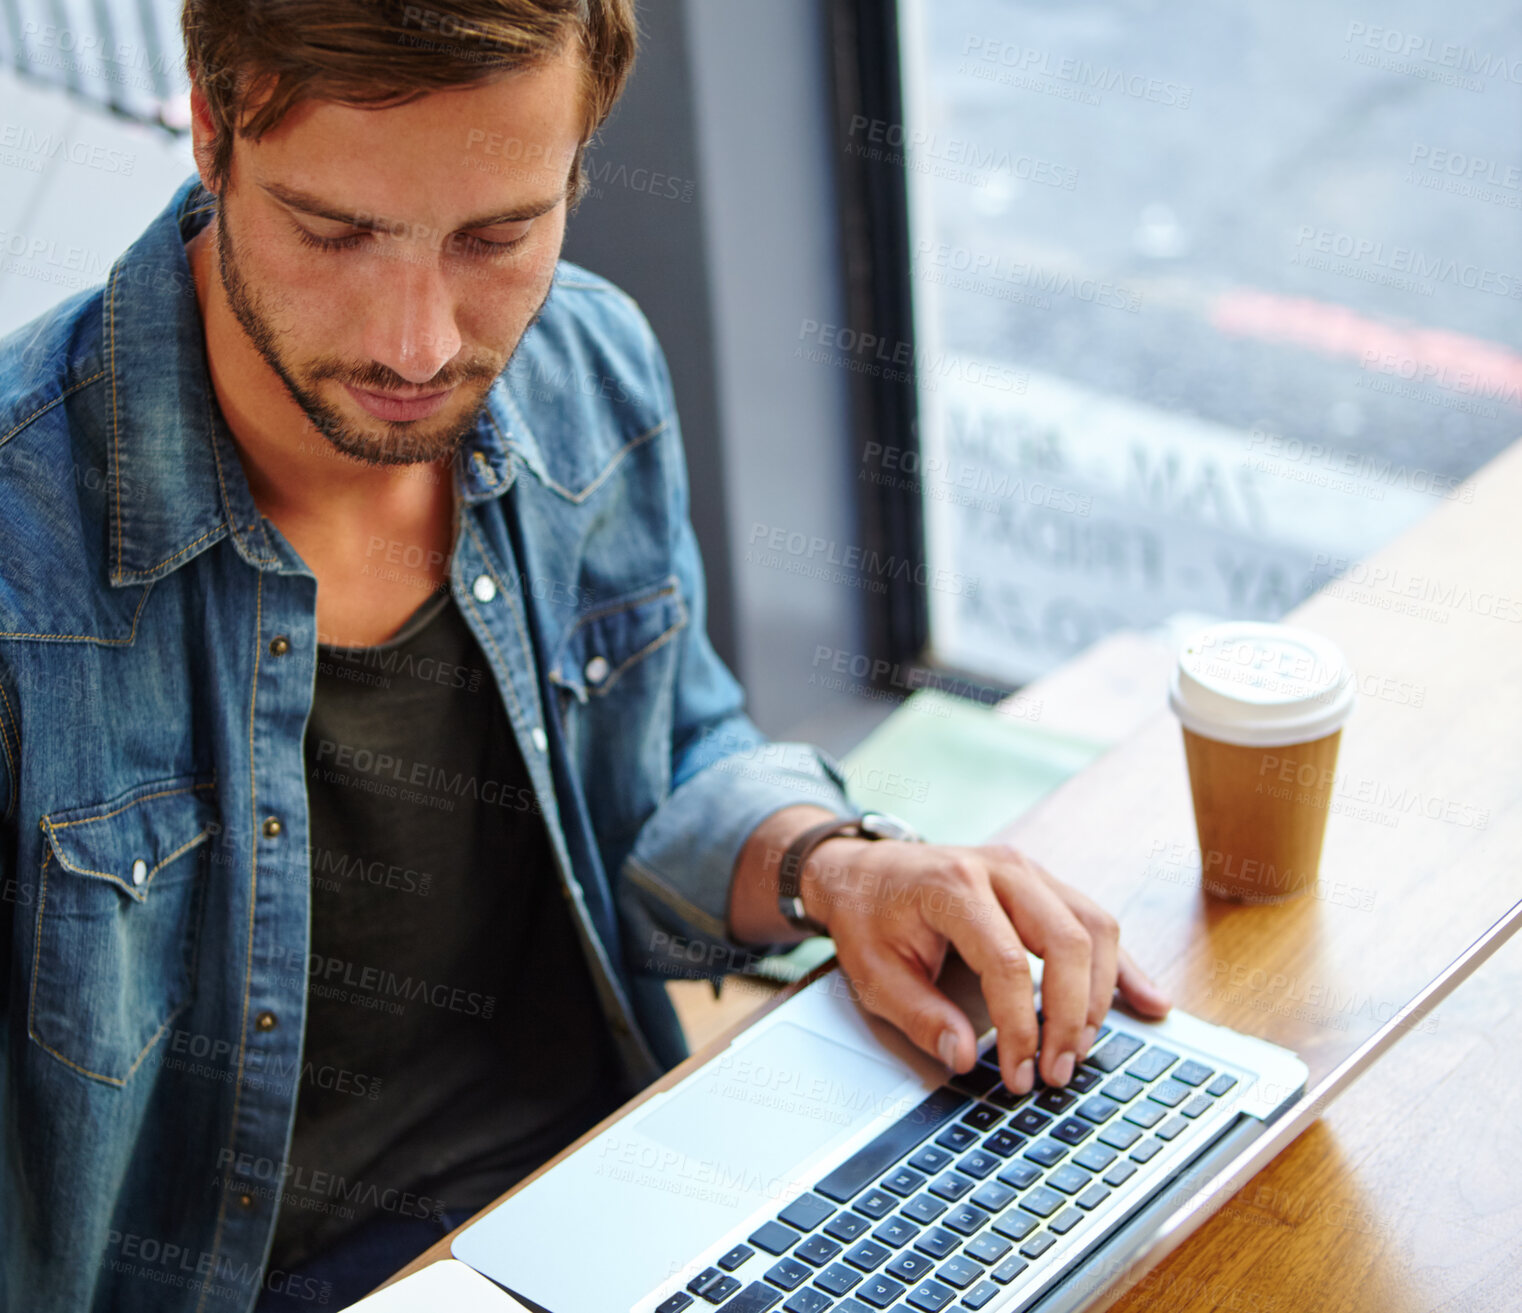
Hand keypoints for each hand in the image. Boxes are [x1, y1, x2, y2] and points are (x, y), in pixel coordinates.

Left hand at [800, 838, 1170, 1091]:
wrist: (864, 869)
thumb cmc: (868, 916)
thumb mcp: (872, 972)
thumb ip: (918, 1016)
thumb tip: (964, 1057)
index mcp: (954, 885)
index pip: (1009, 962)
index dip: (1022, 1026)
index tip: (1019, 1073)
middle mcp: (1001, 869)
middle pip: (1068, 941)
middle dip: (1071, 1016)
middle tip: (1057, 1071)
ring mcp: (1029, 872)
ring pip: (1094, 928)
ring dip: (1098, 996)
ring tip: (1079, 1050)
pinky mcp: (1045, 885)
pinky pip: (1097, 923)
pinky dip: (1123, 967)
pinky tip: (1148, 1002)